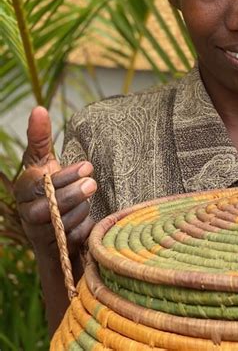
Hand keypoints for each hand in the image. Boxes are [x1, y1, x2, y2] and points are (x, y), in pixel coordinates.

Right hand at [14, 106, 95, 257]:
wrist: (53, 222)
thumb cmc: (50, 185)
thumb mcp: (43, 161)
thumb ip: (40, 138)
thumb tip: (39, 108)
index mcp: (24, 188)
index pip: (40, 184)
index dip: (65, 176)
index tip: (88, 166)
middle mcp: (27, 211)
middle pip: (47, 207)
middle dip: (73, 194)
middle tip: (93, 183)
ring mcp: (39, 232)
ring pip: (61, 223)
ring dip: (80, 210)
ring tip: (90, 198)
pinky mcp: (54, 247)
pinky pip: (72, 239)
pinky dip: (83, 229)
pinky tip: (88, 221)